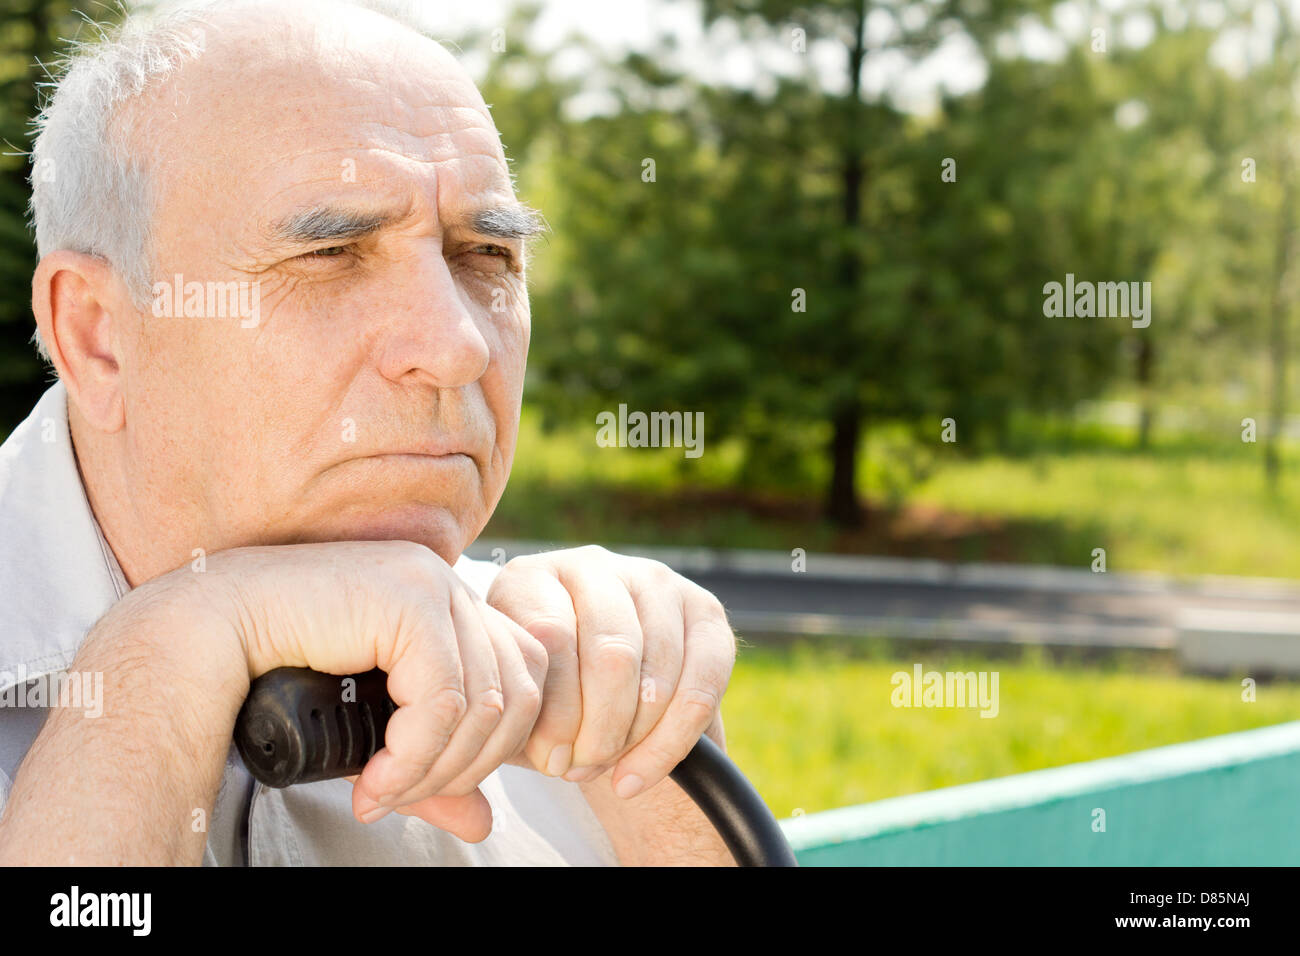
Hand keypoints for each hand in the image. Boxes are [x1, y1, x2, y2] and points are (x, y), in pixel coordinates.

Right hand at [195, 540, 546, 841]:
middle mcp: (449, 586)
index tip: (436, 786)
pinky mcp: (409, 598)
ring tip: (383, 793)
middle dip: (471, 764)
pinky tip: (372, 781)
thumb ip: (431, 771)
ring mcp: (432, 585)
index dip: (495, 744)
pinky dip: (413, 756)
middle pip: (519, 691)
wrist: (207, 639)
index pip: (524, 678)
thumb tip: (484, 824)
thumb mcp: (372, 735)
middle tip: (405, 797)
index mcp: (452, 606)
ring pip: (486, 700)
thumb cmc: (283, 681)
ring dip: (437, 767)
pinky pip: (443, 699)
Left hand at [486, 545, 735, 799]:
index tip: (551, 760)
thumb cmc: (540, 698)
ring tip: (608, 768)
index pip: (551, 636)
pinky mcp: (705, 610)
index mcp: (531, 578)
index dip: (555, 710)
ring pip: (658, 672)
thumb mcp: (518, 703)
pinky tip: (640, 772)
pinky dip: (672, 742)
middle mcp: (593, 566)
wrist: (592, 693)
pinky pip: (703, 684)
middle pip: (611, 653)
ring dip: (634, 737)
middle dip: (599, 728)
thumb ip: (522, 718)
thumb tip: (550, 751)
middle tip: (583, 768)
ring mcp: (654, 581)